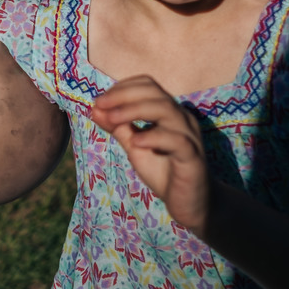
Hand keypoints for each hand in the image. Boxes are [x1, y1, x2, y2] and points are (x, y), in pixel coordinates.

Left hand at [90, 75, 210, 235]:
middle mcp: (182, 119)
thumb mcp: (136, 147)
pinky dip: (155, 137)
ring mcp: (190, 137)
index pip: (148, 85)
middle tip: (101, 104)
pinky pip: (177, 141)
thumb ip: (118, 128)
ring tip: (113, 118)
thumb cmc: (164, 171)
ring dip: (136, 110)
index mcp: (169, 112)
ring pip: (167, 110)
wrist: (189, 203)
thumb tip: (96, 108)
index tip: (100, 100)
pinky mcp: (193, 158)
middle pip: (156, 93)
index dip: (123, 88)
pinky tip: (136, 142)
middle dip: (125, 95)